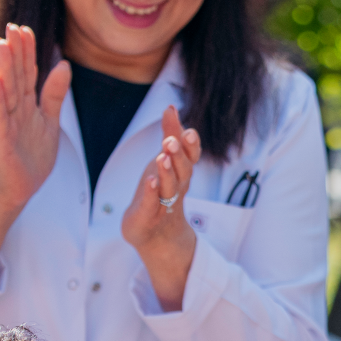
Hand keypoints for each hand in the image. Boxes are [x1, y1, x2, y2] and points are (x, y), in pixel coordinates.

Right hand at [0, 24, 71, 211]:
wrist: (21, 188)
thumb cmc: (33, 156)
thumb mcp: (50, 121)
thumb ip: (54, 94)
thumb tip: (64, 64)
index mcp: (27, 105)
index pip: (28, 73)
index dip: (27, 52)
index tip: (26, 28)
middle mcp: (14, 110)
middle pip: (16, 76)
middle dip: (15, 52)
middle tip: (12, 26)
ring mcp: (6, 124)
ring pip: (6, 92)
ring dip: (4, 68)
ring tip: (3, 44)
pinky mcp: (1, 140)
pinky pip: (0, 117)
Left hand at [121, 107, 203, 311]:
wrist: (155, 233)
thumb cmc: (160, 192)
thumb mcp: (165, 160)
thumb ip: (169, 135)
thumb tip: (172, 106)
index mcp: (181, 172)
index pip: (191, 156)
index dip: (191, 144)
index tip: (188, 130)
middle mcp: (177, 186)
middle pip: (183, 170)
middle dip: (179, 155)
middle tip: (171, 140)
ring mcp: (164, 202)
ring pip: (170, 187)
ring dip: (167, 172)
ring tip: (162, 157)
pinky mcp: (149, 215)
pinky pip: (153, 204)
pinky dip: (153, 194)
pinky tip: (151, 182)